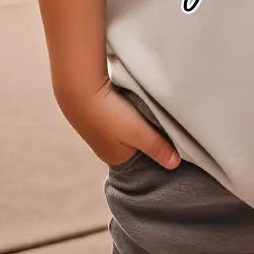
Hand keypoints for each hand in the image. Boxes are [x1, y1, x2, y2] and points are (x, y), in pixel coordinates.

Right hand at [60, 80, 180, 169]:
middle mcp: (107, 147)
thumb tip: (175, 165)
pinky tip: (133, 102)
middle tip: (164, 123)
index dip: (157, 150)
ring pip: (128, 129)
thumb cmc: (109, 115)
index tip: (172, 140)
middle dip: (148, 135)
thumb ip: (158, 148)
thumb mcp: (139, 133)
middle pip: (136, 144)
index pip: (143, 160)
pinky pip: (120, 116)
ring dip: (138, 121)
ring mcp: (101, 131)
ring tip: (149, 111)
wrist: (78, 88)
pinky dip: (129, 111)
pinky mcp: (98, 113)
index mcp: (116, 158)